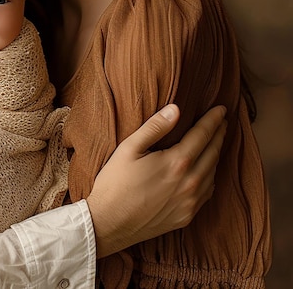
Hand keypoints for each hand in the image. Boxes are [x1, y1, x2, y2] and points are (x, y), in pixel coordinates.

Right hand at [87, 104, 226, 257]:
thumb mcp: (129, 148)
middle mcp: (190, 183)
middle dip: (219, 134)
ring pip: (213, 173)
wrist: (109, 223)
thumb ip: (154, 127)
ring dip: (216, 154)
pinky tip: (206, 170)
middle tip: (223, 121)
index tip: (221, 109)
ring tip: (216, 141)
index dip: (213, 120)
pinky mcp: (186, 216)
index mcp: (176, 163)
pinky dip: (211, 176)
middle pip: (213, 153)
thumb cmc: (115, 182)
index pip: (203, 135)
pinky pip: (207, 192)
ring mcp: (190, 203)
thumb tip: (176, 109)